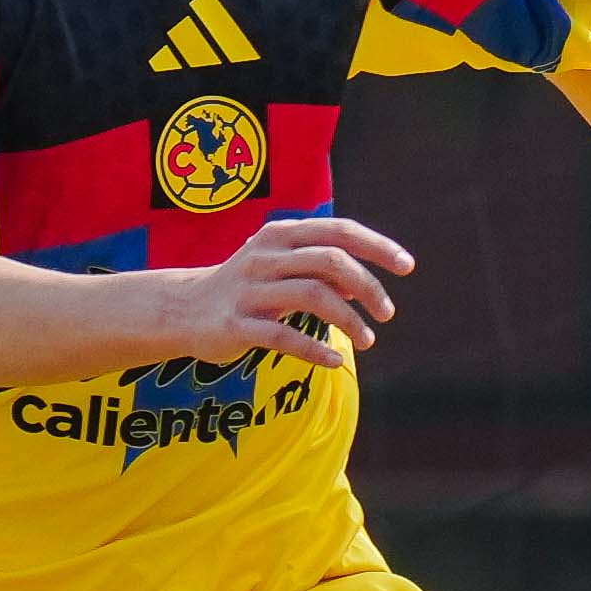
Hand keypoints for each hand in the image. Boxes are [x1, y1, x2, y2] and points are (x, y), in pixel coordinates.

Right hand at [163, 214, 413, 369]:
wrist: (183, 310)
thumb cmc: (245, 288)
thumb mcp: (281, 268)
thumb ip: (320, 270)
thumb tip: (363, 284)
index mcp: (280, 235)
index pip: (339, 230)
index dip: (377, 246)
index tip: (407, 267)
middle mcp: (264, 256)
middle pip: (330, 261)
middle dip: (369, 287)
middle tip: (388, 314)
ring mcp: (248, 290)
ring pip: (312, 297)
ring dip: (349, 320)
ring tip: (369, 340)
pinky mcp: (235, 326)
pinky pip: (282, 337)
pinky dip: (315, 350)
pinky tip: (334, 360)